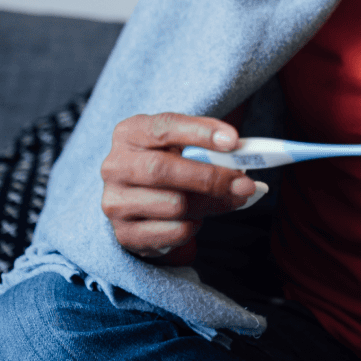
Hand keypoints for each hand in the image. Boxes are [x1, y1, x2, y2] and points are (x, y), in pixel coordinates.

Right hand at [100, 113, 258, 264]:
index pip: (164, 127)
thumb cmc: (169, 165)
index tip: (233, 141)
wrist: (140, 201)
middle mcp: (115, 165)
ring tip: (220, 201)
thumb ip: (207, 147)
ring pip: (173, 205)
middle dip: (211, 178)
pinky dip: (194, 226)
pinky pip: (174, 232)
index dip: (200, 133)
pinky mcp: (125, 233)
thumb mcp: (181, 146)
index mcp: (130, 133)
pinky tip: (194, 218)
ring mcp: (115, 201)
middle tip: (245, 184)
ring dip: (208, 205)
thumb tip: (242, 159)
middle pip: (164, 170)